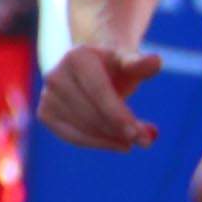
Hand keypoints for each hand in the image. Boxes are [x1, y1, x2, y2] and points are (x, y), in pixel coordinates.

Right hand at [44, 44, 165, 149]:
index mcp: (77, 58)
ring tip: (134, 141)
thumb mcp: (129, 62)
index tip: (137, 134)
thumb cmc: (115, 68)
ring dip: (110, 139)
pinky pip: (70, 136)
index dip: (117, 114)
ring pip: (81, 127)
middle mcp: (56, 75)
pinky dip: (95, 143)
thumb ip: (140, 64)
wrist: (91, 70)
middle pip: (90, 112)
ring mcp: (48, 95)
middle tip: (145, 141)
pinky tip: (116, 144)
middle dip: (118, 130)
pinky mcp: (45, 114)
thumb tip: (156, 61)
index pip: (98, 91)